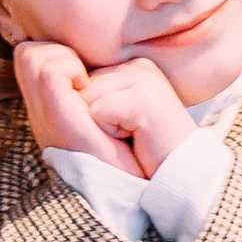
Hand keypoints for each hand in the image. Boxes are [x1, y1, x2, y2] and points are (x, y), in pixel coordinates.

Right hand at [14, 39, 137, 174]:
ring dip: (61, 58)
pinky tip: (88, 88)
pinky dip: (70, 69)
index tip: (82, 75)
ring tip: (84, 82)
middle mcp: (38, 112)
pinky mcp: (57, 117)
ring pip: (30, 55)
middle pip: (25, 54)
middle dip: (54, 50)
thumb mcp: (99, 123)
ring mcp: (43, 115)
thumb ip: (89, 99)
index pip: (30, 61)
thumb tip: (97, 72)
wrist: (124, 190)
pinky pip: (51, 71)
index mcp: (47, 111)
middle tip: (82, 75)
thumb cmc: (121, 158)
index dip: (54, 54)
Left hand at [68, 57, 194, 176]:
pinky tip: (138, 139)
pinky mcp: (145, 98)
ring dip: (103, 128)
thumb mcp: (116, 118)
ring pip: (87, 99)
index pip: (83, 83)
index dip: (91, 116)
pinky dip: (111, 133)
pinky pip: (99, 112)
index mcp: (131, 68)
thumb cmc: (145, 152)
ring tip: (133, 136)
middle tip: (129, 136)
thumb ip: (95, 97)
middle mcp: (139, 67)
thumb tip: (61, 87)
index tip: (123, 130)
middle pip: (81, 89)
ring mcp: (144, 79)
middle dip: (94, 120)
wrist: (181, 175)